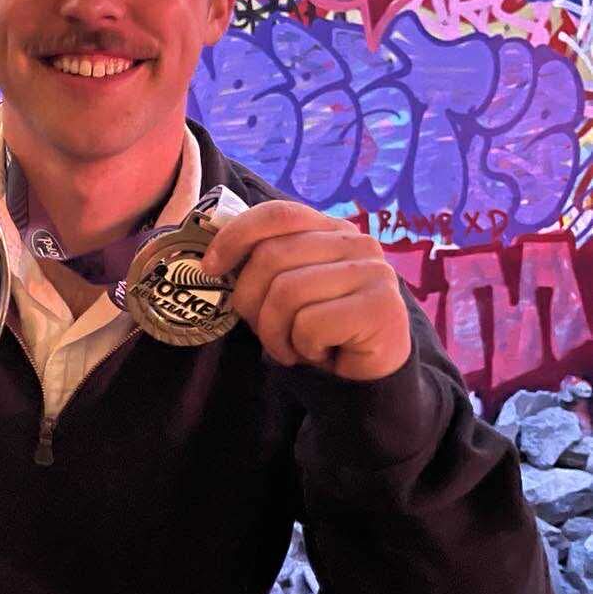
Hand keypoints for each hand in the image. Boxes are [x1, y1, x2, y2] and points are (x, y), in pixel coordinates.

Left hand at [201, 201, 410, 381]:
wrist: (365, 380)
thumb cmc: (319, 333)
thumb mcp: (285, 292)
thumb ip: (263, 265)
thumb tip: (213, 256)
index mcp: (333, 231)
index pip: (279, 214)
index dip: (236, 236)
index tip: (211, 267)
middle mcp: (358, 243)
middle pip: (272, 256)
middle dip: (252, 301)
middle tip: (265, 330)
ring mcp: (373, 273)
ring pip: (286, 292)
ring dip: (275, 333)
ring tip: (291, 347)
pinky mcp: (381, 308)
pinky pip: (310, 324)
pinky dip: (302, 348)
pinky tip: (320, 354)